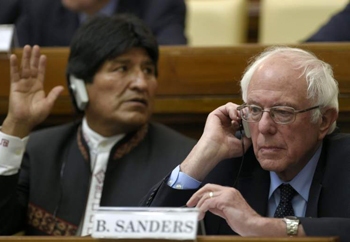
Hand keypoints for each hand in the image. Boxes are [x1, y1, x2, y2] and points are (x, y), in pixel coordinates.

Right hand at [2, 45, 63, 137]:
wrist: (24, 121)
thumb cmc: (36, 115)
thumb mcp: (48, 104)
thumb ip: (53, 95)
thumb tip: (61, 87)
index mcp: (39, 87)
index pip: (41, 73)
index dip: (42, 64)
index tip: (44, 56)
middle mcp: (30, 84)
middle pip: (32, 67)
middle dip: (34, 57)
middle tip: (35, 47)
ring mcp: (22, 84)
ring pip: (24, 68)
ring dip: (25, 58)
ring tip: (27, 48)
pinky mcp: (15, 86)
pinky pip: (14, 74)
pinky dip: (14, 66)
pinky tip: (14, 57)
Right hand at [180, 103, 250, 180]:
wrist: (215, 149)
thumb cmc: (226, 150)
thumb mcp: (243, 144)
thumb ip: (249, 137)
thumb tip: (254, 131)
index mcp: (230, 130)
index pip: (241, 120)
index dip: (248, 119)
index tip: (253, 121)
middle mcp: (225, 123)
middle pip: (238, 112)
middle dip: (245, 113)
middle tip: (249, 117)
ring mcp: (220, 118)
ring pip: (233, 108)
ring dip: (240, 111)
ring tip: (242, 117)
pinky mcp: (215, 114)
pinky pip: (227, 107)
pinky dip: (233, 109)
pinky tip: (235, 117)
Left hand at [187, 183, 305, 236]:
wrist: (254, 226)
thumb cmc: (244, 222)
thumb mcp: (227, 212)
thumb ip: (218, 207)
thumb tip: (207, 206)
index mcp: (230, 192)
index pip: (212, 188)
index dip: (201, 194)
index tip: (194, 201)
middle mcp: (229, 191)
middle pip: (207, 188)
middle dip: (196, 195)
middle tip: (190, 204)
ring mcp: (227, 195)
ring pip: (206, 195)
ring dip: (198, 205)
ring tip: (195, 213)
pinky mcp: (225, 201)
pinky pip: (208, 203)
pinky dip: (201, 209)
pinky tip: (200, 214)